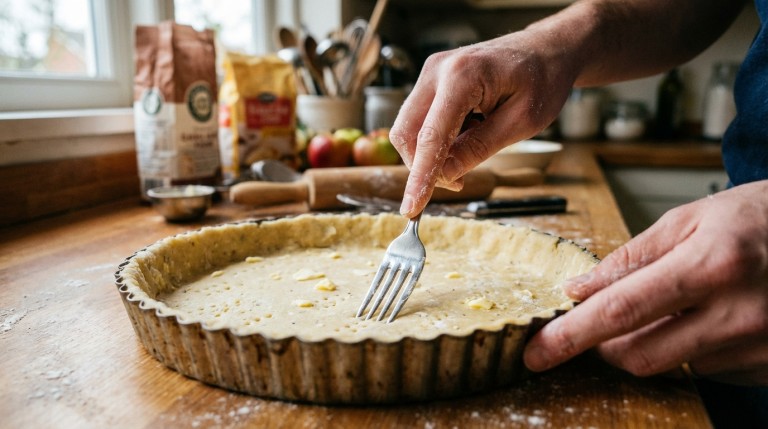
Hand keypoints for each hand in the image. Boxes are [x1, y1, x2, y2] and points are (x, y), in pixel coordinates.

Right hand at [389, 30, 577, 216]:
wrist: (546, 50)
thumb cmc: (542, 80)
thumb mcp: (521, 123)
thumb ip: (479, 149)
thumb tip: (445, 176)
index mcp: (462, 76)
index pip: (430, 137)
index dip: (419, 177)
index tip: (412, 208)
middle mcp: (437, 70)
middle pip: (406, 134)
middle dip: (423, 167)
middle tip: (459, 181)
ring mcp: (431, 74)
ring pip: (408, 129)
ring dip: (430, 153)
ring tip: (469, 151)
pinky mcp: (431, 81)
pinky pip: (420, 120)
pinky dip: (435, 139)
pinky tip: (467, 134)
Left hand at [524, 180, 767, 384]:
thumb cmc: (760, 217)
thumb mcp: (692, 218)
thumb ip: (632, 257)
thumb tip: (580, 290)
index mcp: (711, 265)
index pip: (620, 311)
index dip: (571, 336)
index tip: (538, 353)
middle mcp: (738, 312)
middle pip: (638, 355)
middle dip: (605, 343)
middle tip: (602, 319)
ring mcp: (759, 346)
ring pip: (670, 364)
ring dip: (654, 339)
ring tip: (683, 300)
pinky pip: (707, 370)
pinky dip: (691, 347)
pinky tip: (712, 316)